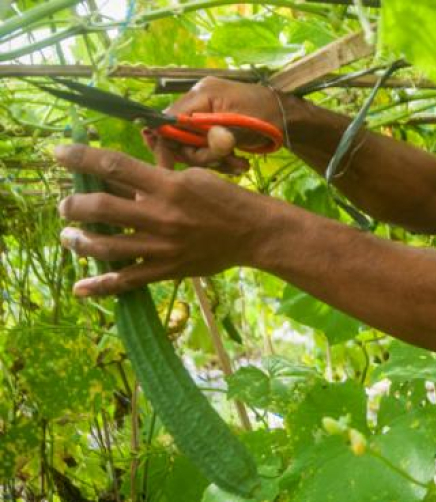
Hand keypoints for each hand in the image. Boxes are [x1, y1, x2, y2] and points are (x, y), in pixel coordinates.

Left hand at [55, 143, 272, 296]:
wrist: (253, 233)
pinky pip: (128, 280)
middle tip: (66, 206)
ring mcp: (162, 246)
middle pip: (101, 208)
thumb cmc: (224, 199)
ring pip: (107, 246)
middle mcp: (161, 215)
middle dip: (73, 206)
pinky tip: (80, 288)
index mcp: (167, 185)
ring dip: (79, 242)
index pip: (114, 165)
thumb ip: (158, 171)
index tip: (57, 153)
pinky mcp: (167, 269)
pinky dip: (101, 286)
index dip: (80, 158)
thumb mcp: (193, 176)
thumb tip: (127, 162)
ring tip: (69, 237)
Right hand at [146, 77, 286, 173]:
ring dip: (215, 160)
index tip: (169, 167)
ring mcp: (206, 114)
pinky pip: (206, 147)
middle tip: (225, 160)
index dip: (167, 144)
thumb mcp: (243, 128)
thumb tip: (194, 143)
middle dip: (201, 156)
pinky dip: (220, 159)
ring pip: (194, 146)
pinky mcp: (214, 126)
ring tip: (238, 165)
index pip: (169, 120)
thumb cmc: (268, 118)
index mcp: (202, 94)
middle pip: (180, 136)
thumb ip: (218, 136)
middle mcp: (199, 101)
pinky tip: (238, 163)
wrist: (290, 118)